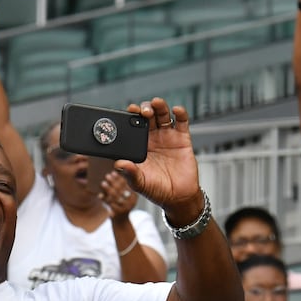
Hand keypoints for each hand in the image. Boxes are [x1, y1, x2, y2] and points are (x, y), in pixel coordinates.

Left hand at [98, 169, 138, 219]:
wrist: (121, 222)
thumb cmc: (121, 206)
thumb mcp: (123, 196)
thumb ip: (120, 187)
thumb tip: (112, 173)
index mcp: (134, 196)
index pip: (127, 185)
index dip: (120, 178)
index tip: (113, 172)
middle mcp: (131, 202)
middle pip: (122, 189)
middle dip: (114, 182)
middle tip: (107, 175)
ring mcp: (125, 208)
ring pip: (115, 196)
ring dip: (108, 189)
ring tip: (102, 183)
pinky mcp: (118, 213)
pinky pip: (110, 204)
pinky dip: (104, 199)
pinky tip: (100, 195)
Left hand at [112, 98, 200, 220]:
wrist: (179, 197)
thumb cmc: (156, 190)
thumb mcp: (139, 183)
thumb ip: (129, 173)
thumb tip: (118, 164)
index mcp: (139, 145)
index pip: (132, 125)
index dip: (130, 116)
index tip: (128, 111)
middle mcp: (152, 138)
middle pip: (148, 116)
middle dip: (145, 109)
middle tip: (143, 111)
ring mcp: (167, 137)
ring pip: (163, 115)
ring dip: (159, 106)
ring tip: (156, 103)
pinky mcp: (182, 138)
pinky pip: (182, 122)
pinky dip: (180, 114)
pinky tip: (176, 110)